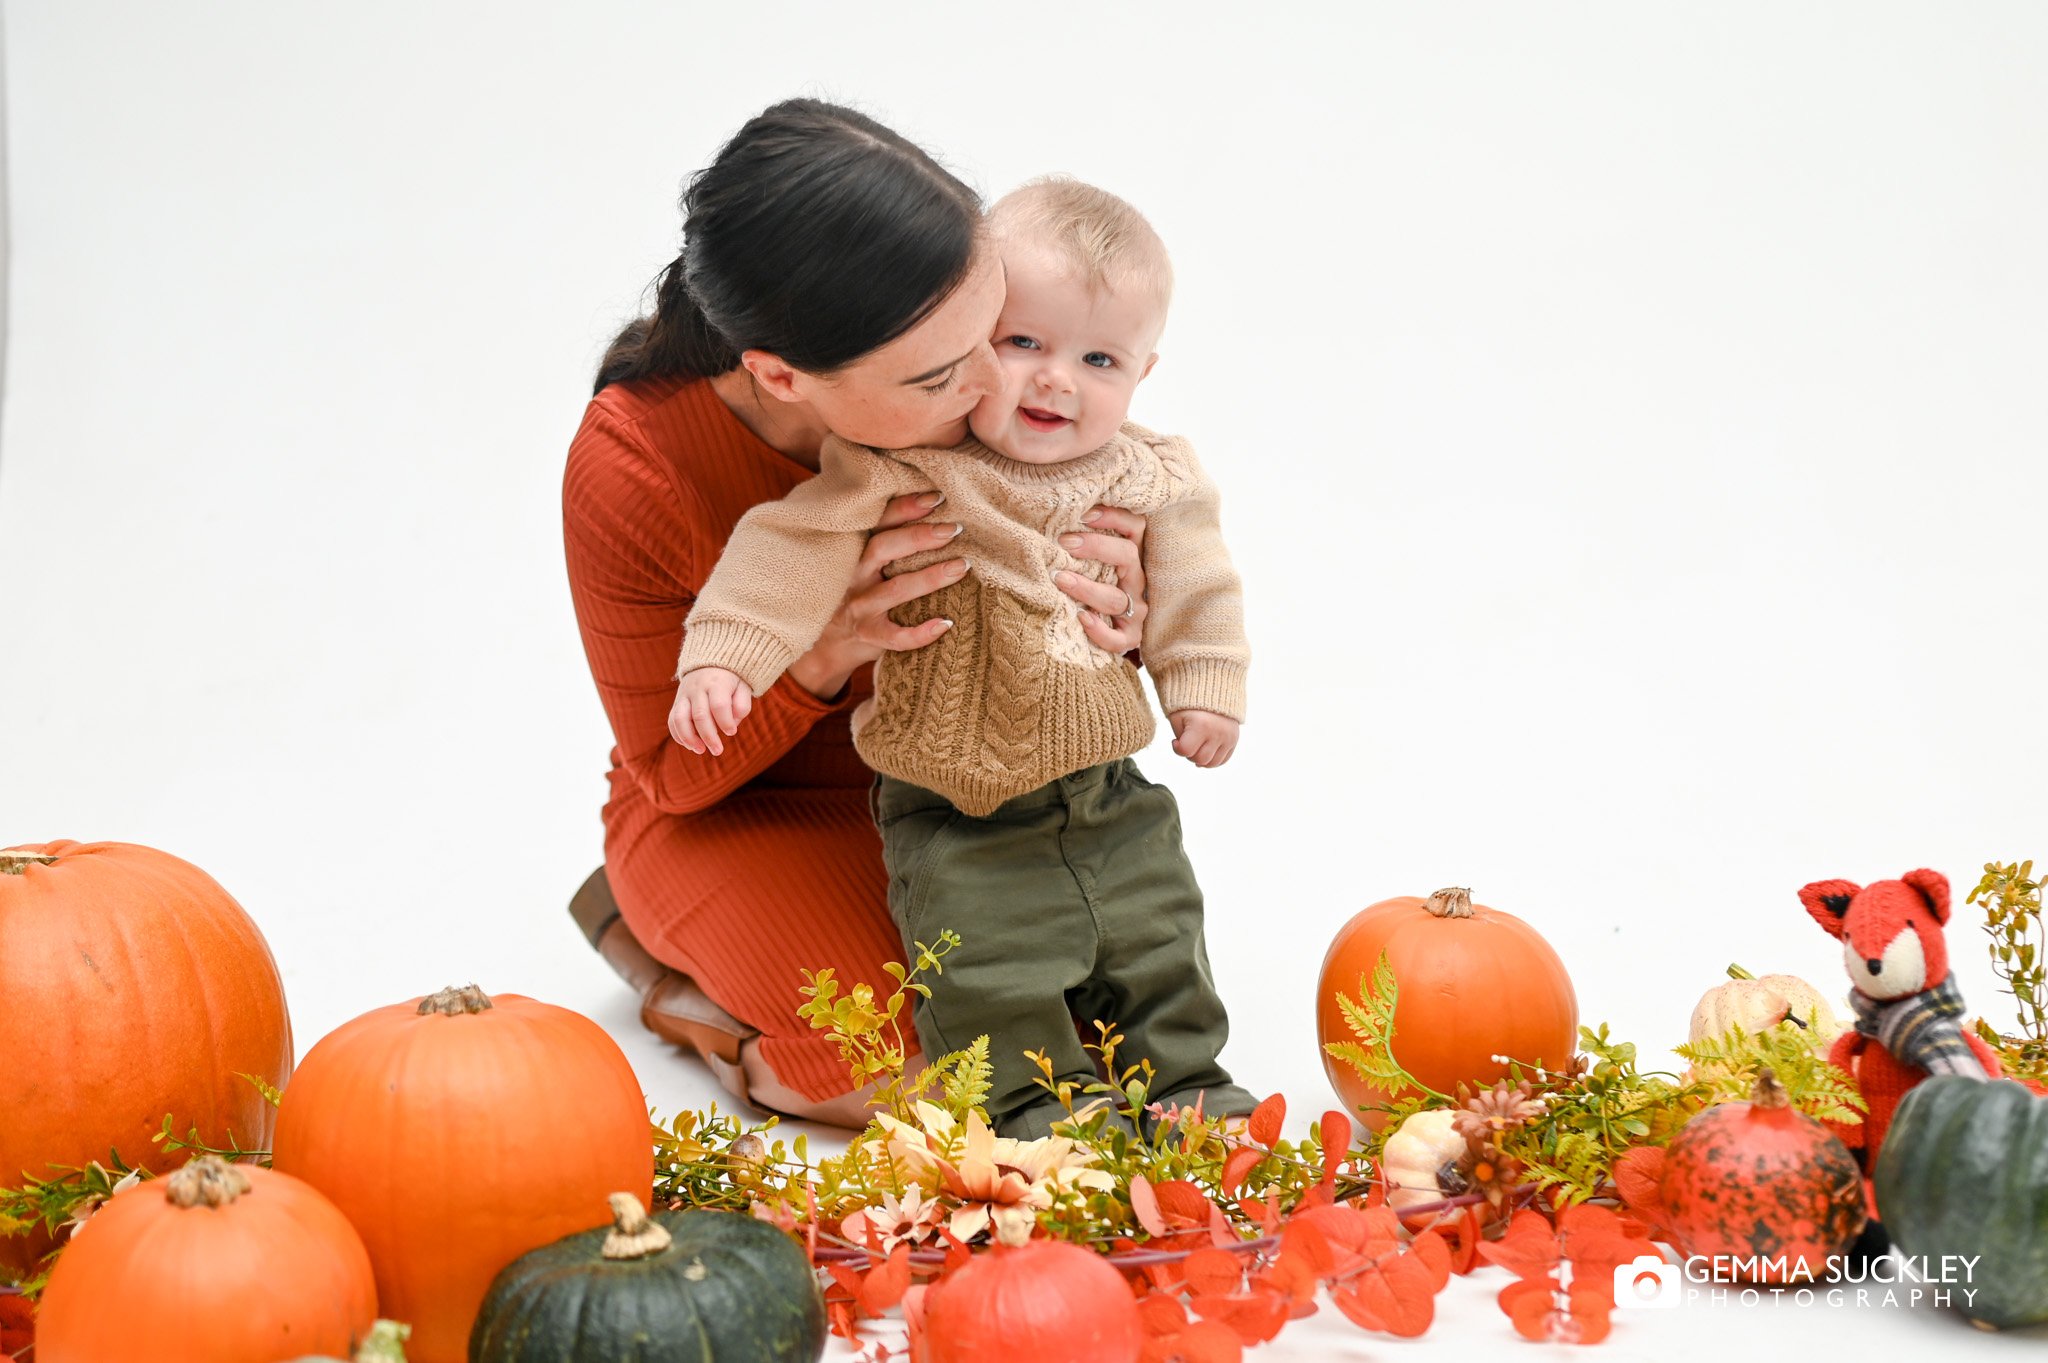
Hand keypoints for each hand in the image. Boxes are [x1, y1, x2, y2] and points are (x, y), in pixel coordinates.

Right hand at [669, 667, 752, 756]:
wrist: (710, 662)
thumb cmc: (731, 680)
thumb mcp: (743, 687)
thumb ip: (742, 705)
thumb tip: (732, 723)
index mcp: (717, 683)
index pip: (718, 705)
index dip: (725, 722)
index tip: (732, 732)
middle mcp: (698, 688)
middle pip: (699, 715)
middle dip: (709, 736)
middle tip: (718, 751)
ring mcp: (685, 695)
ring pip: (680, 718)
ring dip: (689, 738)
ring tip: (700, 750)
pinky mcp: (677, 702)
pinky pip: (672, 720)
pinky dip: (678, 735)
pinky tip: (690, 745)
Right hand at [784, 490, 967, 700]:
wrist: (824, 644)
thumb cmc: (854, 593)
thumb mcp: (859, 563)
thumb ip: (883, 542)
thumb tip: (935, 513)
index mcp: (854, 552)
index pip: (878, 523)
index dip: (905, 508)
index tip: (936, 498)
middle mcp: (854, 576)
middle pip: (883, 549)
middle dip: (919, 536)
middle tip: (953, 529)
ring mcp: (860, 607)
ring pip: (896, 590)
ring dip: (931, 577)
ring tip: (962, 566)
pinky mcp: (868, 636)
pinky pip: (896, 636)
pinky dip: (921, 633)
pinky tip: (946, 623)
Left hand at [1054, 505, 1148, 654]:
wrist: (1102, 631)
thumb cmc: (1089, 584)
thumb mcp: (1091, 560)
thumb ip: (1079, 542)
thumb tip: (1046, 520)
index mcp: (1131, 557)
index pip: (1135, 528)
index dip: (1115, 517)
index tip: (1084, 514)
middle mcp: (1136, 582)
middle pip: (1128, 556)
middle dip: (1096, 546)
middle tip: (1064, 543)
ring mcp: (1135, 611)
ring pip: (1116, 599)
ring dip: (1087, 588)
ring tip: (1060, 579)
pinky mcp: (1129, 638)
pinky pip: (1118, 638)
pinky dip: (1099, 630)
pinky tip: (1080, 617)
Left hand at [1169, 709, 1237, 767]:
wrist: (1212, 690)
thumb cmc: (1189, 705)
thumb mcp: (1177, 718)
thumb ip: (1180, 740)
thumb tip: (1194, 761)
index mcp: (1200, 725)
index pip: (1185, 751)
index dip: (1177, 748)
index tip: (1175, 740)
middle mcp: (1217, 732)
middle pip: (1199, 760)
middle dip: (1189, 754)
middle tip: (1187, 742)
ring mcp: (1228, 737)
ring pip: (1212, 763)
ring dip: (1200, 759)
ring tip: (1197, 746)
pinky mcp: (1234, 739)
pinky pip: (1223, 760)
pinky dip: (1213, 759)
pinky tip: (1205, 750)